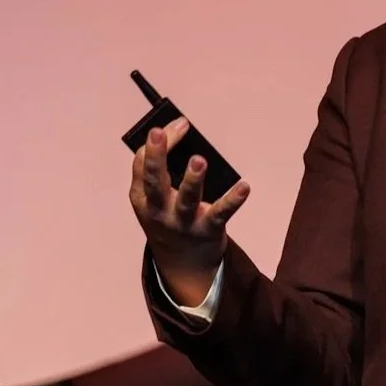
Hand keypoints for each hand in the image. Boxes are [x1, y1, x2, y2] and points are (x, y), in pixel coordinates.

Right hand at [129, 117, 250, 300]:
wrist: (183, 262)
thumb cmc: (169, 215)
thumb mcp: (154, 198)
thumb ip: (162, 170)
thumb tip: (181, 133)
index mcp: (142, 198)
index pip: (142, 166)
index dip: (155, 144)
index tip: (175, 123)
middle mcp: (159, 210)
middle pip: (154, 182)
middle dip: (156, 157)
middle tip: (159, 132)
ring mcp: (183, 222)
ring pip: (187, 200)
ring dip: (192, 180)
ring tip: (199, 160)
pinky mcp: (208, 229)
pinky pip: (220, 214)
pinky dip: (233, 200)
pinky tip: (244, 187)